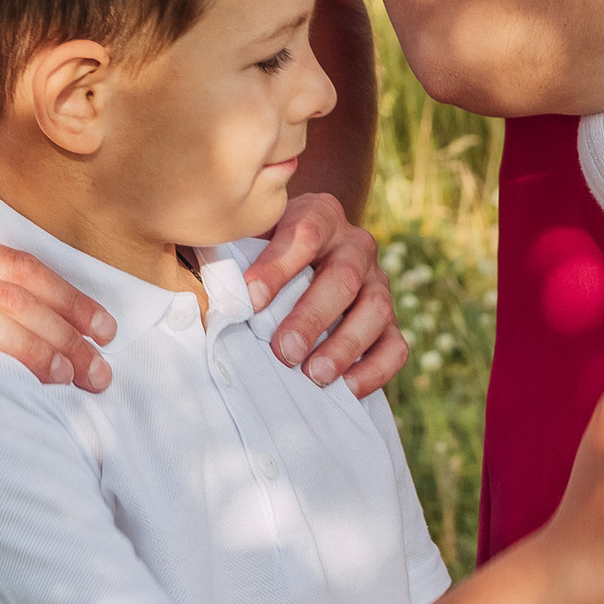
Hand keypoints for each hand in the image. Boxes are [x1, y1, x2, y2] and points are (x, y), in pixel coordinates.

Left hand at [243, 193, 407, 395]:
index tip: (250, 300)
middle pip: (342, 277)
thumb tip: (208, 297)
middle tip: (284, 350)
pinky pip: (395, 345)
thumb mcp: (253, 238)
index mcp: (321, 215)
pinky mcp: (391, 319)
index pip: (303, 234)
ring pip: (375, 310)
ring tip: (314, 374)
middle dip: (311, 317)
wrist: (310, 249)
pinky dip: (374, 370)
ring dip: (344, 346)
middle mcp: (355, 246)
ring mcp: (378, 283)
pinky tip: (346, 388)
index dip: (277, 267)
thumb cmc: (268, 250)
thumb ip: (233, 257)